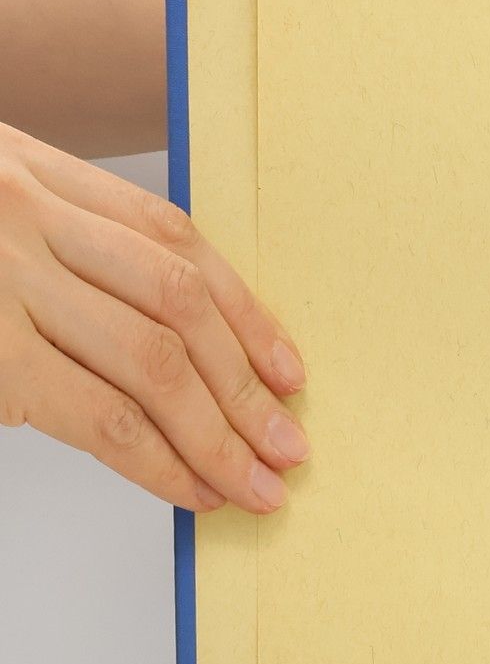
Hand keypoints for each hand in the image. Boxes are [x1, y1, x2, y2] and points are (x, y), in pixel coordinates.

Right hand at [0, 122, 306, 510]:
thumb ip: (52, 249)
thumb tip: (162, 348)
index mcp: (32, 172)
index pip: (175, 242)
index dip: (246, 313)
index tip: (288, 372)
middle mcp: (22, 213)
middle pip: (180, 305)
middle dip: (246, 387)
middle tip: (288, 451)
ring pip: (152, 360)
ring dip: (218, 432)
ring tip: (255, 485)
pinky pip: (98, 412)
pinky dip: (156, 459)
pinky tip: (190, 490)